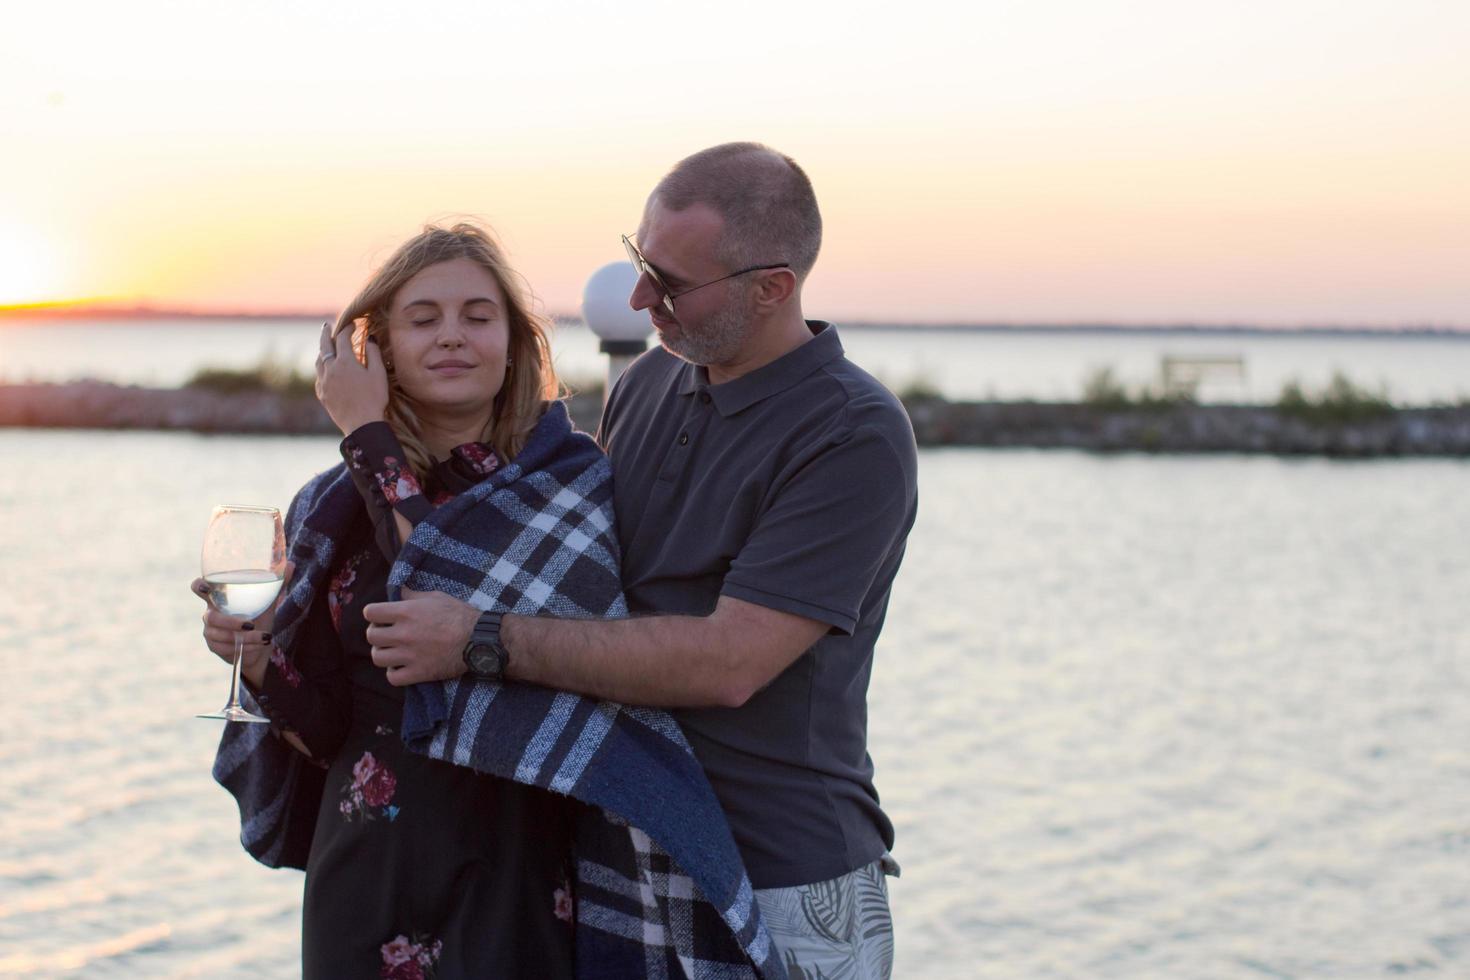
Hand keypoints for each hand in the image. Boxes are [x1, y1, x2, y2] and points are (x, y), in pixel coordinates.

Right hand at [191, 562, 293, 688]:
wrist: (260, 645)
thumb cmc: (259, 617)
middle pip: (210, 617)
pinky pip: (225, 648)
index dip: (199, 586)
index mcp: (220, 597)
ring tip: (264, 637)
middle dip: (230, 622)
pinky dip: (245, 647)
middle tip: (250, 625)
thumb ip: (277, 584)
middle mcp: (211, 613)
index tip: (206, 587)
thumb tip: (291, 564)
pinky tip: (258, 646)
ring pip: (219, 635)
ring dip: (244, 638)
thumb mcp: (268, 601)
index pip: (199, 587)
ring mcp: (210, 630)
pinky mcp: (214, 646)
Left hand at [315, 320, 388, 435]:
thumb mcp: (378, 374)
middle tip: (326, 326)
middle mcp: (330, 369)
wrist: (361, 424)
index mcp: (345, 361)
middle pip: (324, 345)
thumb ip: (373, 353)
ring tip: (326, 347)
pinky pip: (319, 375)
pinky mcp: (321, 394)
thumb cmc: (374, 398)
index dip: (347, 328)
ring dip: (322, 351)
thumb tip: (369, 338)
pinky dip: (322, 368)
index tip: (352, 323)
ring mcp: (323, 382)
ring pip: (319, 361)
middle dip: (326, 333)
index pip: (343, 338)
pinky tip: (326, 370)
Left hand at [362, 587, 478, 686]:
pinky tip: (401, 666)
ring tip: (393, 651)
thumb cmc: (459, 615)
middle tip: (387, 634)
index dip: (374, 614)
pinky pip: (392, 678)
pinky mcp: (418, 673)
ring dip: (383, 653)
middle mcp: (404, 634)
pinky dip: (394, 673)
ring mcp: (409, 655)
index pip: (370, 612)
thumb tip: (398, 590)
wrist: (479, 639)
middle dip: (377, 634)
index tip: (381, 616)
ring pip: (378, 658)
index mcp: (406, 612)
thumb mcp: (436, 597)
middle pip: (371, 636)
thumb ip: (412, 595)